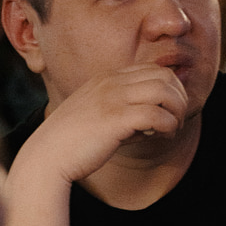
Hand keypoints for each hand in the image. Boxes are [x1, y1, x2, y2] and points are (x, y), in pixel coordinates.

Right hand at [22, 64, 187, 184]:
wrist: (47, 157)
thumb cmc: (72, 143)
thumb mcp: (99, 117)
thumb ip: (125, 113)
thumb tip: (156, 122)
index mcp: (107, 78)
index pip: (153, 69)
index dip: (170, 89)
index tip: (168, 111)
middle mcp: (111, 82)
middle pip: (165, 76)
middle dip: (179, 98)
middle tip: (176, 120)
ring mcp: (112, 98)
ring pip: (165, 92)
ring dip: (177, 111)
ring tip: (172, 129)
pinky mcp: (115, 119)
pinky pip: (157, 115)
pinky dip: (168, 126)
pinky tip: (163, 137)